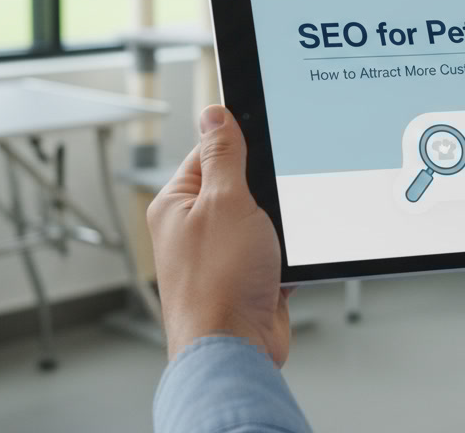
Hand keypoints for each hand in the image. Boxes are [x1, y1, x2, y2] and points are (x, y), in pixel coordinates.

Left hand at [147, 105, 291, 363]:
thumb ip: (224, 155)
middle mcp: (194, 229)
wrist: (234, 351)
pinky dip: (287, 256)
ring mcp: (221, 256)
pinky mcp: (246, 279)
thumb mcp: (226, 202)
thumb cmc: (217, 285)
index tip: (267, 139)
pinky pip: (275, 253)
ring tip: (275, 241)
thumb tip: (215, 114)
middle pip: (240, 185)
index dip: (241, 144)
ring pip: (262, 221)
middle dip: (266, 191)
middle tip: (274, 199)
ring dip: (279, 228)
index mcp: (177, 203)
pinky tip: (285, 263)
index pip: (210, 152)